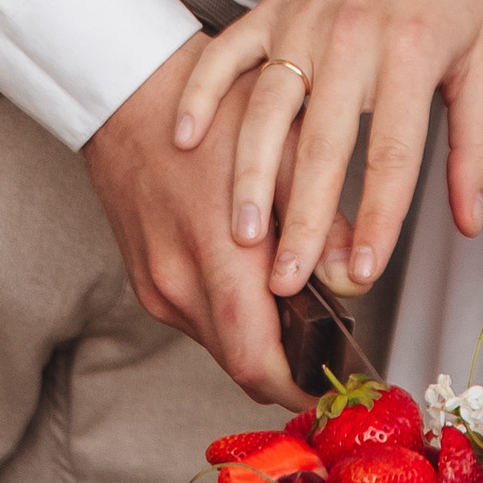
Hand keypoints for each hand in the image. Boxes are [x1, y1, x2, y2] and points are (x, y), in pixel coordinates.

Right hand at [83, 33, 303, 407]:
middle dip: (288, 367)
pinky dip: (231, 314)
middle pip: (242, 365)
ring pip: (220, 345)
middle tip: (328, 350)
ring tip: (295, 299)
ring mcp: (157, 286)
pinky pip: (198, 319)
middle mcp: (179, 283)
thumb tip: (356, 277)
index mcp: (218, 254)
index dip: (301, 387)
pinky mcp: (146, 280)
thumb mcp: (284, 148)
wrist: (126, 94)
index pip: (258, 362)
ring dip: (259, 339)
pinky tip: (252, 274)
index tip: (334, 383)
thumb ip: (322, 219)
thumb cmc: (208, 109)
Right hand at [171, 0, 482, 303]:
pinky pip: (227, 55)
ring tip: (239, 231)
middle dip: (304, 218)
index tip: (365, 269)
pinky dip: (203, 95)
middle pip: (324, 142)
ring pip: (267, 107)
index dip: (380, 216)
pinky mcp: (272, 8)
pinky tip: (188, 140)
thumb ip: (477, 143)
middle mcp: (354, 37)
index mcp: (414, 52)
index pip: (395, 151)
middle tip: (287, 280)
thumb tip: (469, 219)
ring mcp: (304, 20)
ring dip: (249, 173)